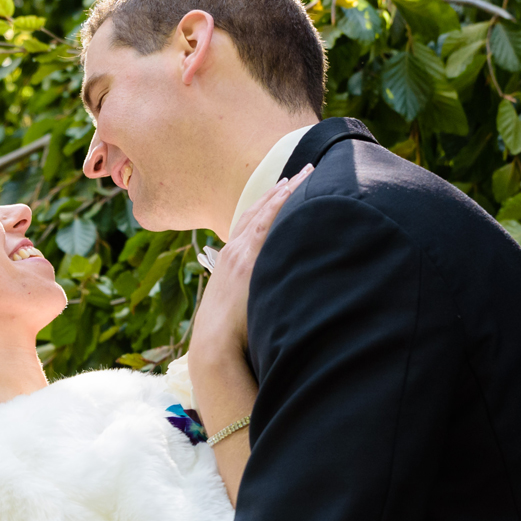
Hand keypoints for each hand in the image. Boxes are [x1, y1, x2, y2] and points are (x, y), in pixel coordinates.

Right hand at [189, 166, 311, 372]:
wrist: (214, 347)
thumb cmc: (227, 338)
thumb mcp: (237, 311)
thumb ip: (253, 298)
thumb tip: (269, 299)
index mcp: (229, 264)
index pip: (249, 225)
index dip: (265, 206)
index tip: (281, 191)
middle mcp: (233, 252)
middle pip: (257, 212)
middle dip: (277, 191)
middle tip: (298, 173)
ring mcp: (240, 254)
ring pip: (264, 211)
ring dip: (284, 190)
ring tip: (305, 173)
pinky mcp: (249, 259)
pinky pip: (268, 222)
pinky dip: (280, 202)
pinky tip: (294, 189)